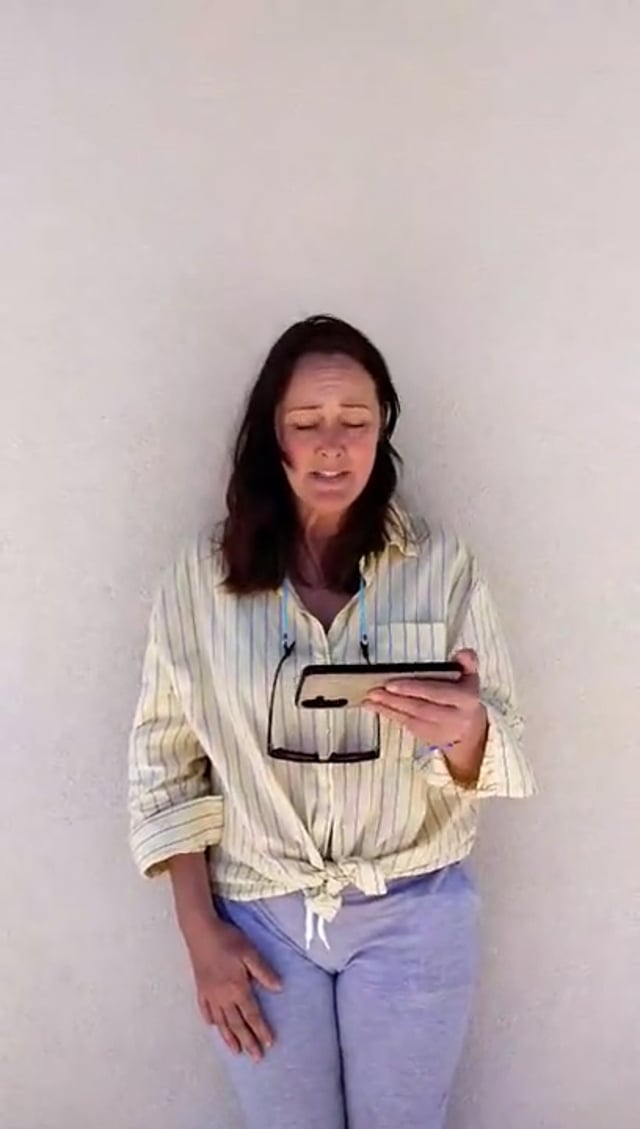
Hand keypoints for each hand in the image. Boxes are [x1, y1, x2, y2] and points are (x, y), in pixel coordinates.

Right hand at [185, 915, 281, 1060]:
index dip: (261, 1030)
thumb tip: (279, 988)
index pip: (252, 1015)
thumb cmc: (228, 940)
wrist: (200, 931)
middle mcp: (222, 996)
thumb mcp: (250, 952)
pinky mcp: (200, 988)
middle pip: (236, 1024)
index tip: (269, 1044)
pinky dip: (211, 1020)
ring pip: (221, 1022)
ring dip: (229, 1037)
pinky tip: (213, 1026)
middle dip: (247, 1041)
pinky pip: (205, 1010)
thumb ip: (263, 972)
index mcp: (237, 988)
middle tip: (256, 1058)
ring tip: (236, 1051)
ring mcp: (209, 994)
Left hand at [363, 649, 486, 776]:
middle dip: (395, 699)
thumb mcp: (470, 677)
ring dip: (388, 707)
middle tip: (376, 690)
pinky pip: (405, 725)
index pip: (438, 693)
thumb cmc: (464, 699)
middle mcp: (453, 717)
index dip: (414, 689)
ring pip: (410, 718)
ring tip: (371, 697)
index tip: (393, 684)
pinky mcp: (426, 737)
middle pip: (420, 707)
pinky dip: (388, 714)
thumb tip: (463, 653)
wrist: (470, 731)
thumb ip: (467, 662)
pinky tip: (375, 706)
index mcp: (465, 700)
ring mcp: (439, 730)